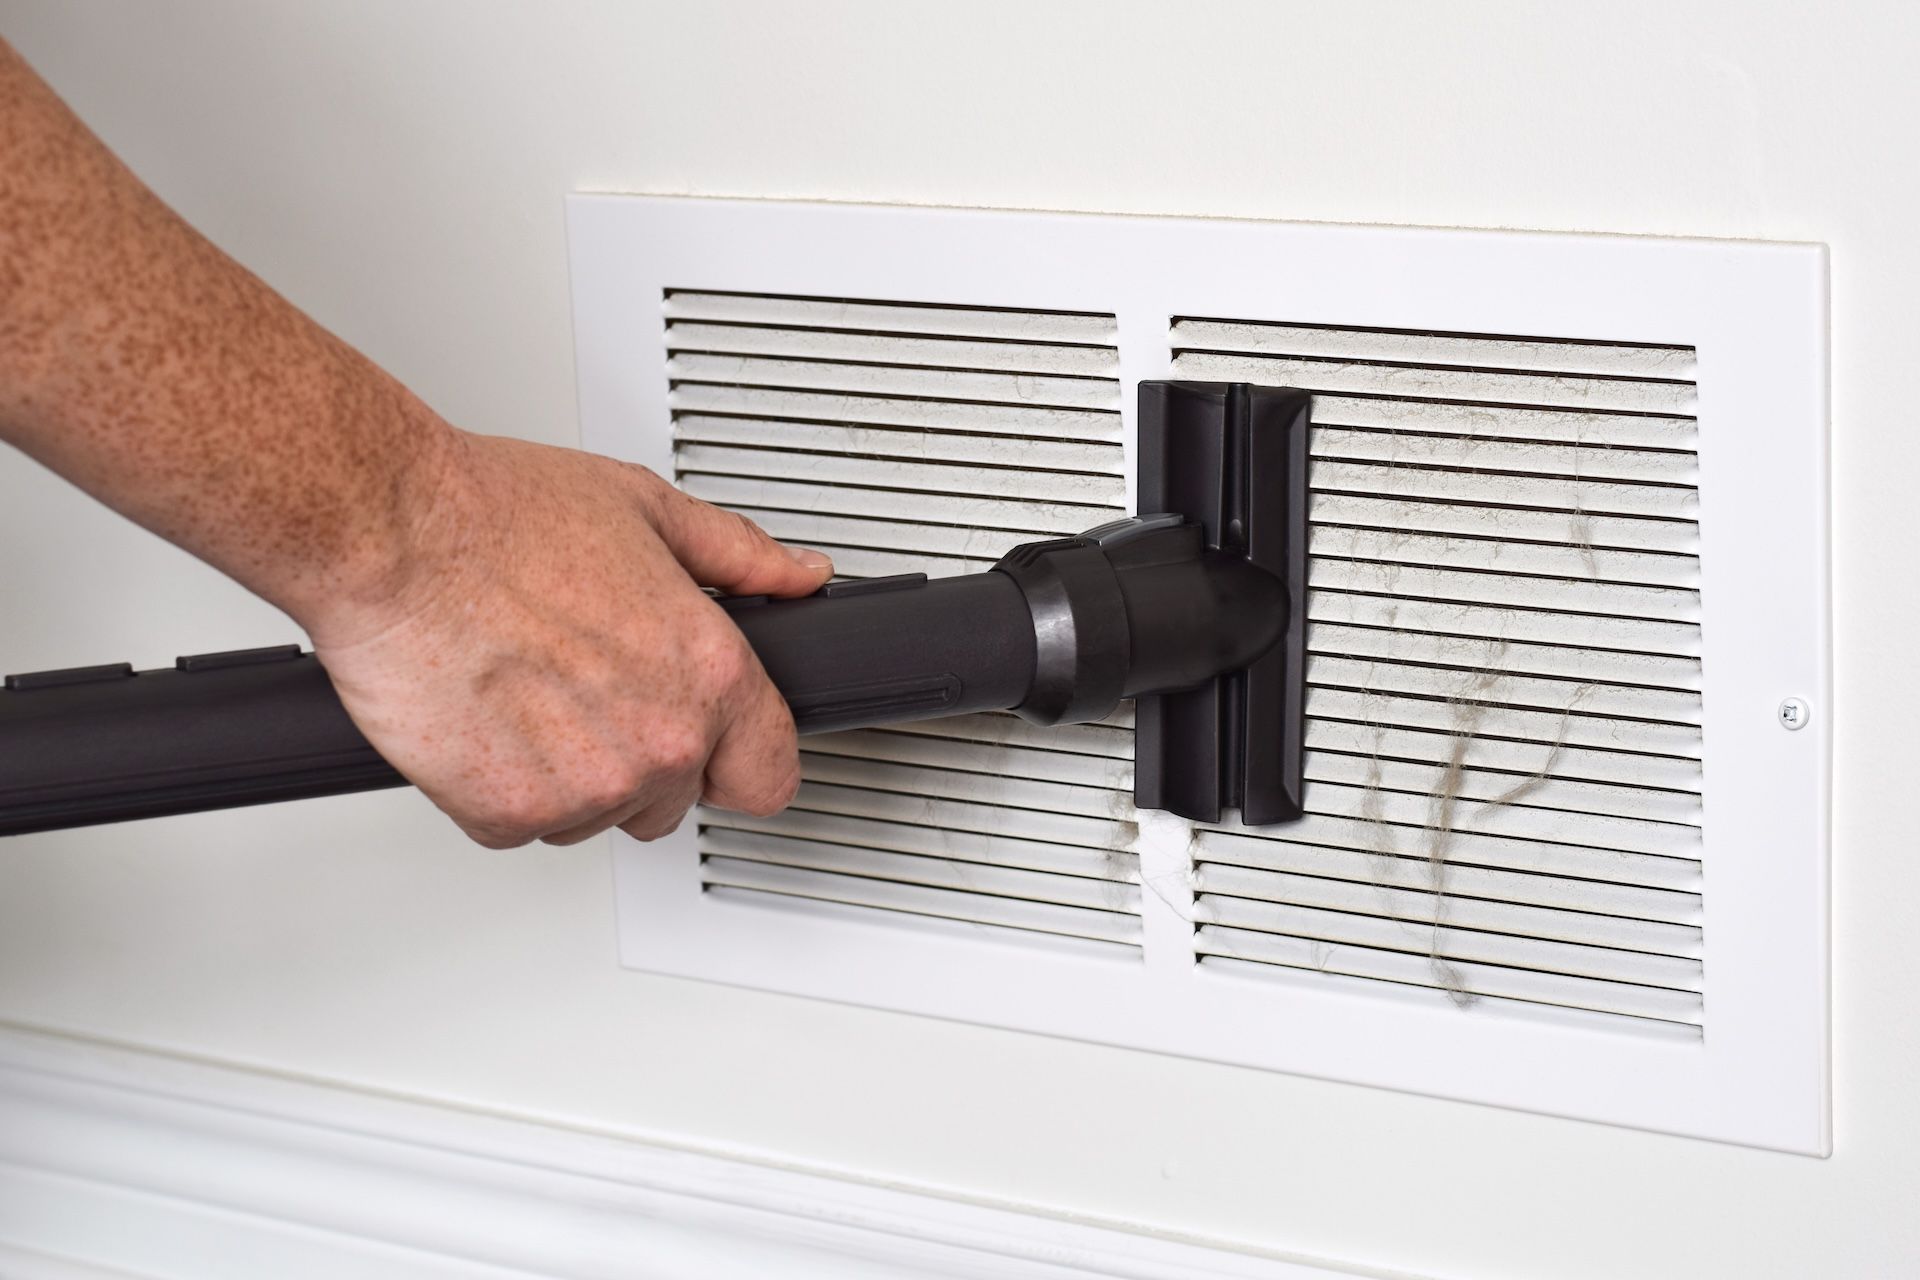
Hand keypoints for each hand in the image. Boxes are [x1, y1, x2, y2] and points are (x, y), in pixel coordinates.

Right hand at [305, 431, 831, 847]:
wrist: (392, 536)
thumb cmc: (501, 517)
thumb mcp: (648, 509)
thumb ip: (740, 555)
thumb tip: (797, 573)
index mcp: (709, 675)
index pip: (770, 776)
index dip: (742, 758)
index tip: (719, 747)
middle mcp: (658, 741)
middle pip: (676, 799)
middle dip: (642, 756)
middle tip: (589, 685)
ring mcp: (584, 789)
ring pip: (597, 815)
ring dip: (571, 772)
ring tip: (529, 686)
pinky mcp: (504, 815)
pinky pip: (521, 824)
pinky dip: (501, 784)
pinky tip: (489, 714)